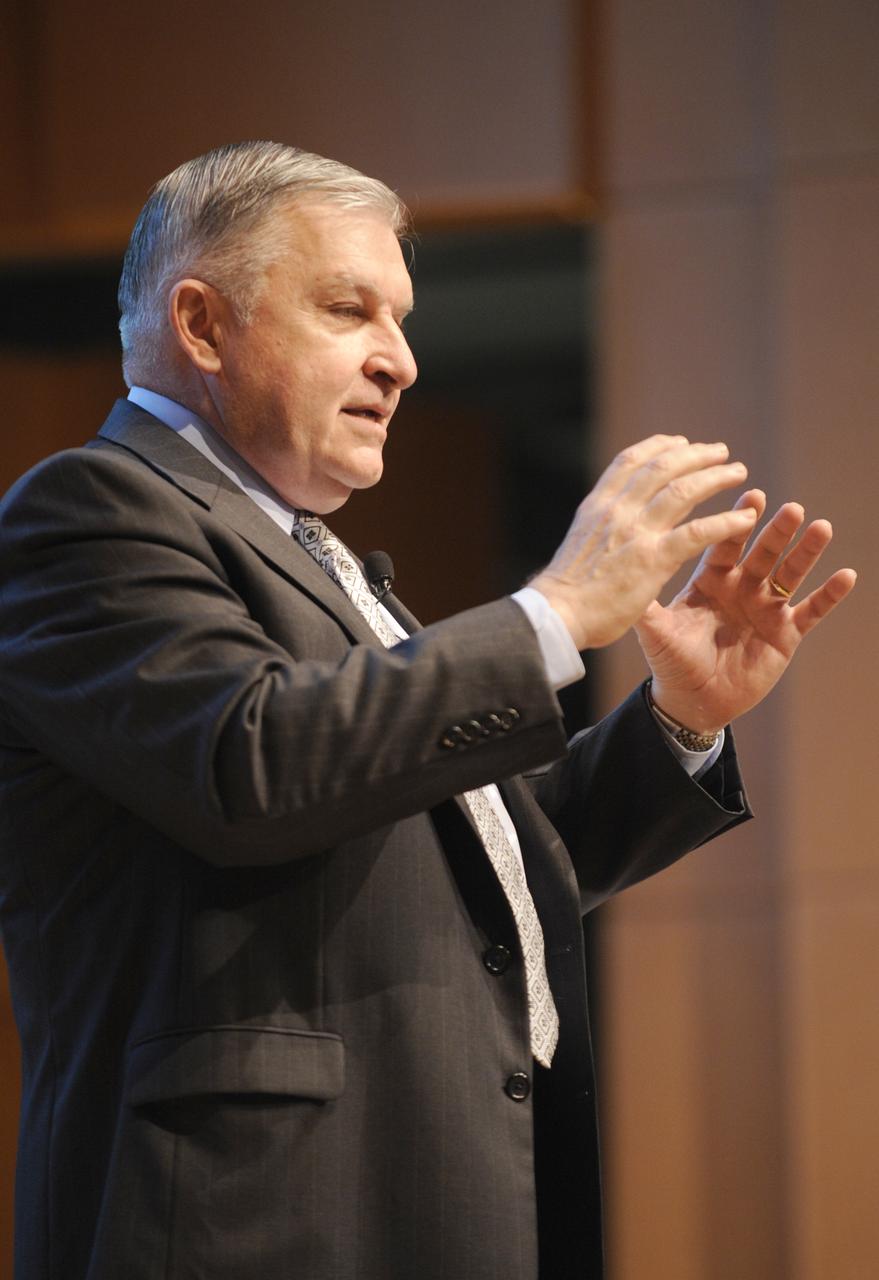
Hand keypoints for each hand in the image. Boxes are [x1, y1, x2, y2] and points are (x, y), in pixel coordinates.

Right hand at [530, 435, 757, 649]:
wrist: (557, 615)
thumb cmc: (566, 591)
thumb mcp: (580, 542)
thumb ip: (601, 526)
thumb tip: (612, 521)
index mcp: (598, 505)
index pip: (630, 461)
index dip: (658, 446)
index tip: (679, 441)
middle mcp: (618, 510)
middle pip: (662, 467)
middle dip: (695, 454)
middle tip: (720, 452)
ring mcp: (636, 532)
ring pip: (683, 490)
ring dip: (715, 477)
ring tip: (737, 472)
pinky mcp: (654, 559)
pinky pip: (697, 532)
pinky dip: (725, 522)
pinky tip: (745, 518)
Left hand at [636, 490, 856, 732]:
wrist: (693, 700)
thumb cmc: (671, 662)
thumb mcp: (657, 633)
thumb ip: (647, 607)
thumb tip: (627, 577)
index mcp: (711, 579)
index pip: (725, 544)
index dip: (738, 523)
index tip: (751, 498)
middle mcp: (742, 586)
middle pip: (763, 551)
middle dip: (777, 530)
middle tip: (791, 508)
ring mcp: (766, 608)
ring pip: (791, 573)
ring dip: (807, 551)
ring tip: (821, 527)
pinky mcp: (786, 633)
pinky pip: (811, 611)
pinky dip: (829, 595)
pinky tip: (846, 576)